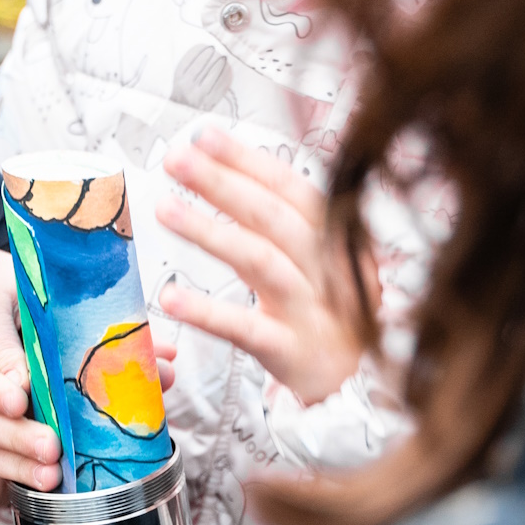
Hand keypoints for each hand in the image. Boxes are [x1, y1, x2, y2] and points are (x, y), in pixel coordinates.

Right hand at [0, 336, 176, 524]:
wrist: (27, 392)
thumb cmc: (58, 367)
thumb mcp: (82, 352)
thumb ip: (118, 354)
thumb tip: (170, 360)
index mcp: (2, 362)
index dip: (4, 377)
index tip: (25, 388)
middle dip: (20, 433)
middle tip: (52, 446)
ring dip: (15, 466)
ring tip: (49, 479)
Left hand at [154, 128, 375, 404]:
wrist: (359, 389)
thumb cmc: (328, 314)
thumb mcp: (320, 262)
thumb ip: (284, 222)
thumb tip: (227, 170)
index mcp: (335, 239)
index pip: (291, 188)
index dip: (247, 160)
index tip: (204, 135)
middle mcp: (328, 268)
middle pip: (273, 216)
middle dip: (222, 182)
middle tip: (176, 159)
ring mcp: (312, 310)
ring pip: (261, 262)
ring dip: (211, 232)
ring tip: (164, 209)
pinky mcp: (292, 352)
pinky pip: (246, 328)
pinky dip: (208, 311)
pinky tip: (170, 297)